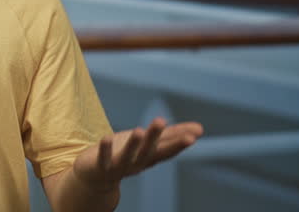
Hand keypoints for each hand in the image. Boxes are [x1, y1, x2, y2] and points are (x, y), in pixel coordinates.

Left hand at [73, 117, 202, 191]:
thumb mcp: (149, 144)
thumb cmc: (126, 155)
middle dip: (155, 138)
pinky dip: (105, 149)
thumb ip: (172, 136)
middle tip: (161, 121)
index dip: (179, 143)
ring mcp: (119, 167)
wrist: (98, 178)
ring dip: (132, 145)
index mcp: (149, 157)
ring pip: (127, 156)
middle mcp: (137, 163)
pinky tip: (106, 137)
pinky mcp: (101, 167)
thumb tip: (200, 129)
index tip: (194, 134)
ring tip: (138, 130)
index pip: (166, 150)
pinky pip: (103, 159)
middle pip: (148, 151)